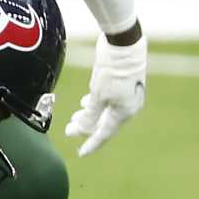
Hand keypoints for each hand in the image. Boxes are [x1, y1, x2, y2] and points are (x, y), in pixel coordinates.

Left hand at [65, 31, 145, 156]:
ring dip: (90, 114)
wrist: (123, 45)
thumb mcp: (97, 96)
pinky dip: (96, 104)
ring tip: (75, 116)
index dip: (91, 144)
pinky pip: (109, 101)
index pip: (104, 133)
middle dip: (86, 127)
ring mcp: (127, 95)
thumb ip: (89, 116)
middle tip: (69, 129)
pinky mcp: (123, 85)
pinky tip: (86, 101)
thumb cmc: (111, 72)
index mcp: (125, 112)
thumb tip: (80, 132)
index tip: (80, 153)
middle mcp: (129, 106)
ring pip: (106, 111)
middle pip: (105, 123)